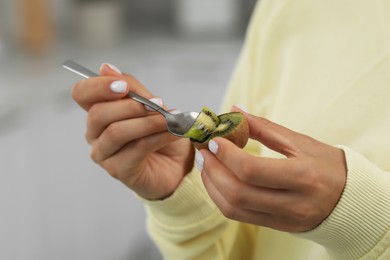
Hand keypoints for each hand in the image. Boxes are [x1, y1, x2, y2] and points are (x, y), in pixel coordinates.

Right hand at [72, 64, 194, 199]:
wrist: (179, 163)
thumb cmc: (163, 133)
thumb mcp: (152, 105)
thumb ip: (132, 89)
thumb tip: (105, 67)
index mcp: (100, 112)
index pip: (82, 94)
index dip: (98, 86)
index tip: (123, 86)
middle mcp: (96, 133)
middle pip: (98, 114)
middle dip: (130, 106)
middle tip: (156, 103)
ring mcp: (105, 154)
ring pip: (116, 132)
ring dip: (147, 122)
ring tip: (169, 120)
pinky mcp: (119, 170)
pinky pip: (135, 149)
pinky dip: (157, 138)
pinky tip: (173, 133)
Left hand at [198, 107, 346, 231]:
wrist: (351, 200)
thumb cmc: (329, 165)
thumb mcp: (301, 142)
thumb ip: (265, 127)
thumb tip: (235, 110)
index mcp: (303, 176)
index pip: (251, 170)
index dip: (226, 155)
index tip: (213, 140)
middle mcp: (293, 203)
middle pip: (237, 192)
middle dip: (212, 170)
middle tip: (203, 152)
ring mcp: (284, 219)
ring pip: (234, 208)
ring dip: (212, 186)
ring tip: (206, 165)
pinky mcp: (277, 226)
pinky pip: (239, 216)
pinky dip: (222, 198)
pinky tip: (217, 180)